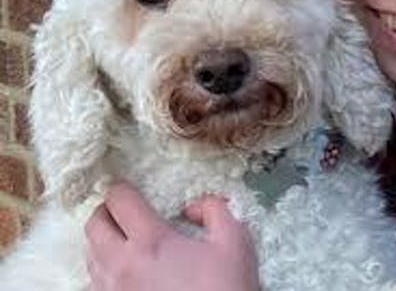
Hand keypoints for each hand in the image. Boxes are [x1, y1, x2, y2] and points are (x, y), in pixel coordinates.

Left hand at [85, 182, 259, 290]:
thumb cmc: (225, 286)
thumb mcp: (235, 240)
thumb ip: (214, 209)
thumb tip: (191, 207)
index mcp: (151, 241)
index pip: (119, 201)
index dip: (122, 187)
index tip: (130, 187)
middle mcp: (121, 265)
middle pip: (93, 226)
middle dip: (106, 211)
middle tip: (124, 210)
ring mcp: (113, 290)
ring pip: (89, 254)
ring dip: (103, 240)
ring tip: (125, 238)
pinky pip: (94, 282)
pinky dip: (104, 267)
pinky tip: (126, 269)